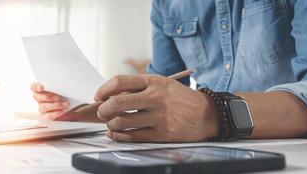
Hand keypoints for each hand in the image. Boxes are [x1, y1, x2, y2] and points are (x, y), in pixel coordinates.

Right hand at [30, 83, 100, 121]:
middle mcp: (40, 98)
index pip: (33, 87)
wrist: (74, 104)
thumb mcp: (66, 86)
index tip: (42, 87)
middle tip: (59, 97)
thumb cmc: (67, 93)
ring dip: (55, 105)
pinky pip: (48, 116)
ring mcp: (42, 107)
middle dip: (48, 97)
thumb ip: (62, 82)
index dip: (36, 87)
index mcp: (42, 89)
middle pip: (37, 97)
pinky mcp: (47, 116)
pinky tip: (64, 110)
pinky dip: (57, 113)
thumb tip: (69, 78)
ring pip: (43, 107)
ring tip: (65, 103)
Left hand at [94, 74, 218, 142]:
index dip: (104, 90)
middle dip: (103, 109)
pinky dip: (118, 136)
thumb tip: (110, 95)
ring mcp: (158, 116)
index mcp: (154, 82)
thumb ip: (139, 87)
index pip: (119, 82)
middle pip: (117, 103)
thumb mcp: (162, 84)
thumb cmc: (180, 99)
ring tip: (111, 123)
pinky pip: (131, 136)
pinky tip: (116, 133)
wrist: (207, 114)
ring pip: (121, 121)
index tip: (99, 96)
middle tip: (101, 112)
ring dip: (110, 124)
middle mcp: (155, 98)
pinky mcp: (161, 133)